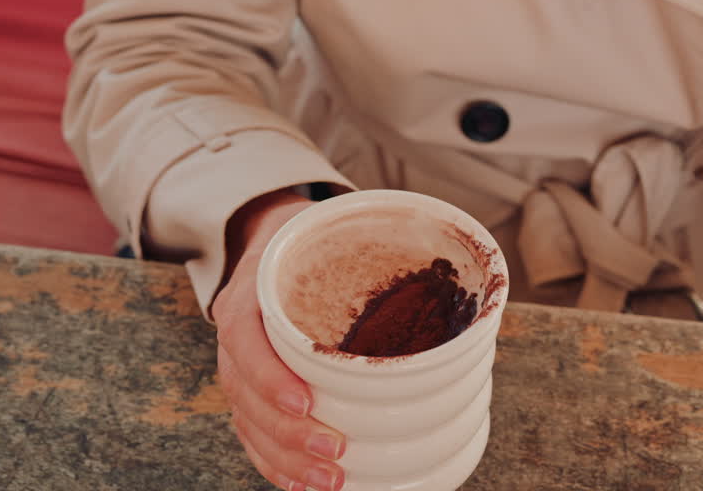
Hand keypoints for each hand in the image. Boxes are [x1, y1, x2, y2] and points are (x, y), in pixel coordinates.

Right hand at [213, 191, 346, 490]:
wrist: (272, 248)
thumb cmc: (313, 247)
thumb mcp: (330, 237)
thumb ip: (375, 256)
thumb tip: (465, 286)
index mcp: (250, 296)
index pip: (244, 339)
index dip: (269, 376)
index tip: (304, 401)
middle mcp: (237, 337)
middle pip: (246, 394)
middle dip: (289, 432)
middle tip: (336, 451)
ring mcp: (239, 369)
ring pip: (249, 424)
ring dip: (288, 459)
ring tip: (331, 480)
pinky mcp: (250, 395)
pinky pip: (254, 438)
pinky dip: (278, 466)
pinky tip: (305, 486)